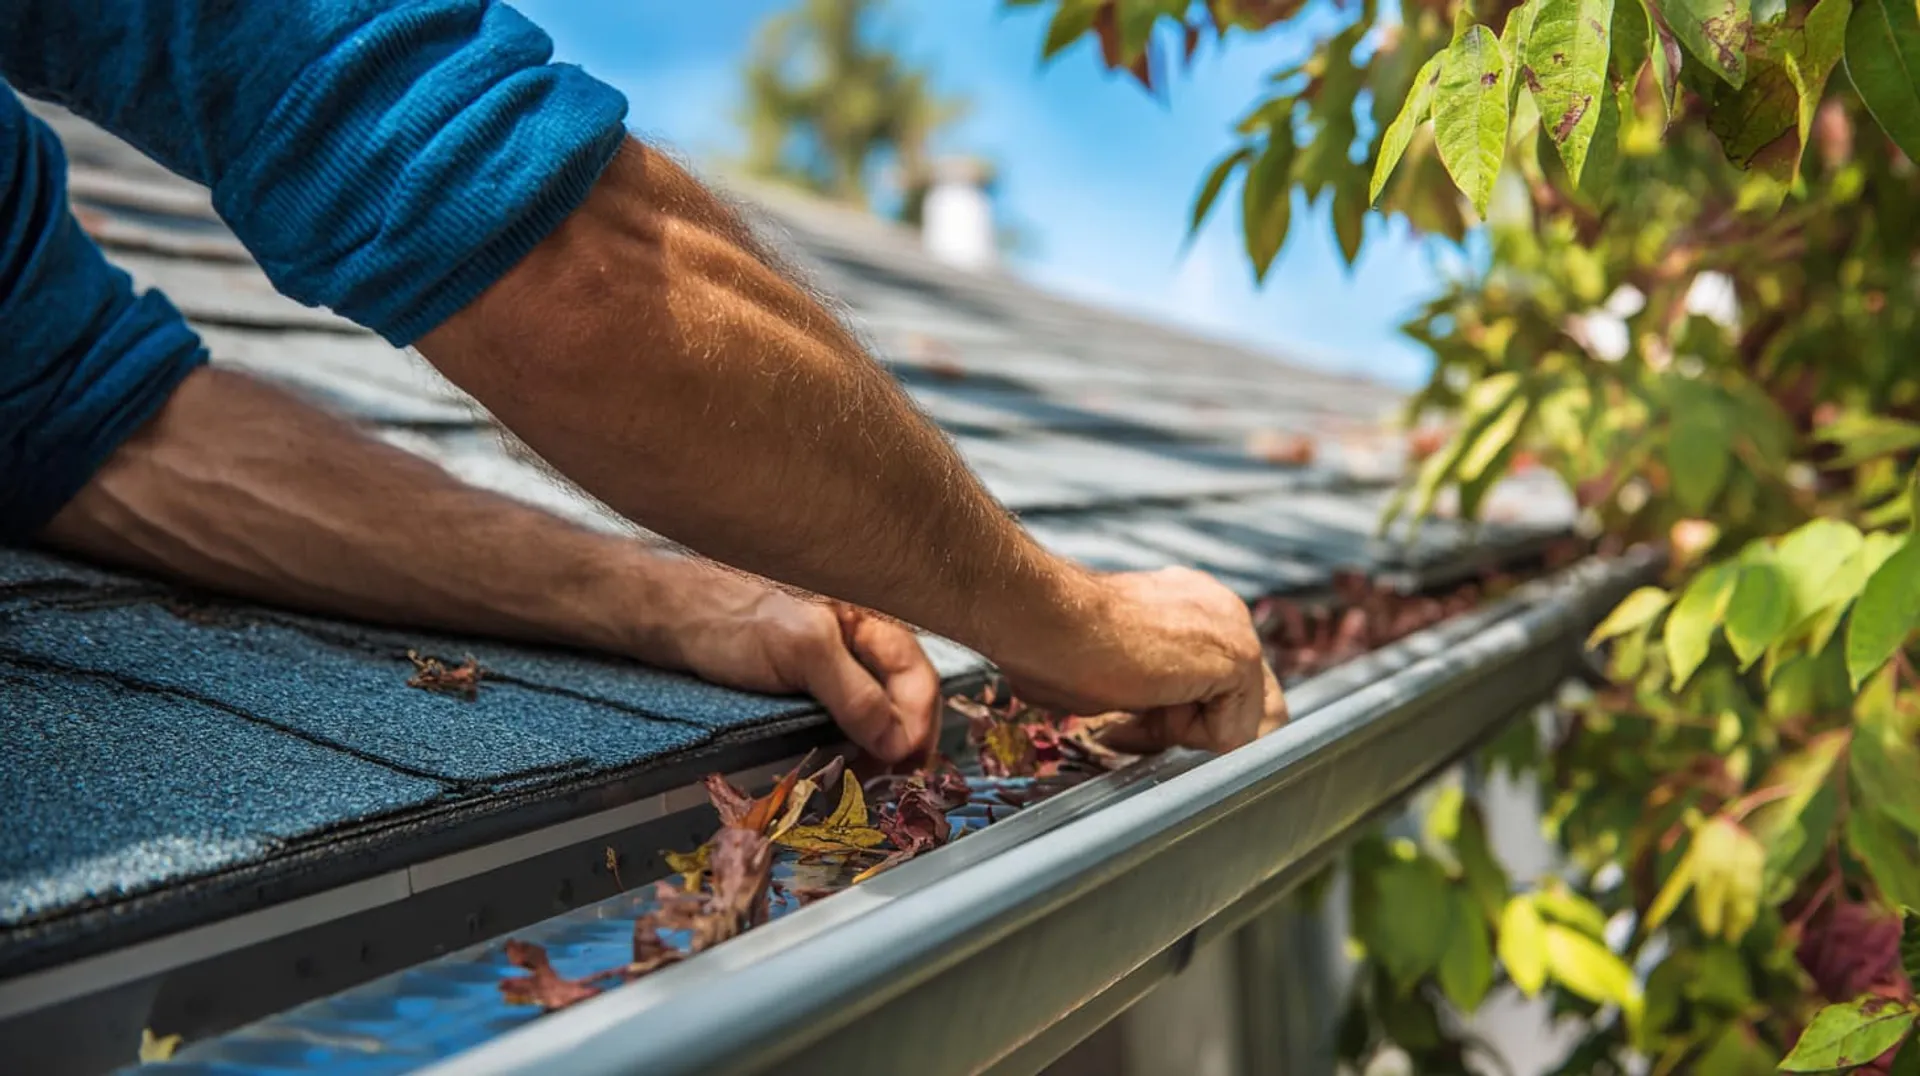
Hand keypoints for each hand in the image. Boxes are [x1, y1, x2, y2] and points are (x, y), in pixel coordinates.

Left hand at [631, 564, 941, 763]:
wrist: (668, 622)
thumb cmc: (729, 618)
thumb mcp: (801, 649)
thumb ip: (855, 692)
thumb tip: (898, 742)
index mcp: (869, 620)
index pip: (918, 676)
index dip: (918, 721)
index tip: (902, 763)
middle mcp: (857, 645)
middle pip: (902, 701)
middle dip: (900, 744)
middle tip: (881, 783)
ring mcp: (831, 671)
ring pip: (873, 719)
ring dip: (872, 754)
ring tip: (856, 782)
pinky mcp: (804, 693)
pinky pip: (841, 727)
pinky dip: (845, 752)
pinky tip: (835, 769)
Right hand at [994, 567, 1288, 753]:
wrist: (1049, 618)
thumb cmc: (1059, 642)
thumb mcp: (1119, 669)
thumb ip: (1153, 688)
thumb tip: (1155, 724)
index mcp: (1193, 606)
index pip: (1221, 683)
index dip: (1179, 713)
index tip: (1130, 717)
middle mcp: (1223, 610)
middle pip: (1243, 704)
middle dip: (1194, 726)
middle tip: (1136, 719)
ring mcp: (1236, 630)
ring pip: (1239, 721)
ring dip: (1185, 728)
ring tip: (1137, 696)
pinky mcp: (1238, 657)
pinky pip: (1235, 733)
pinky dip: (1190, 734)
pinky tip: (1151, 695)